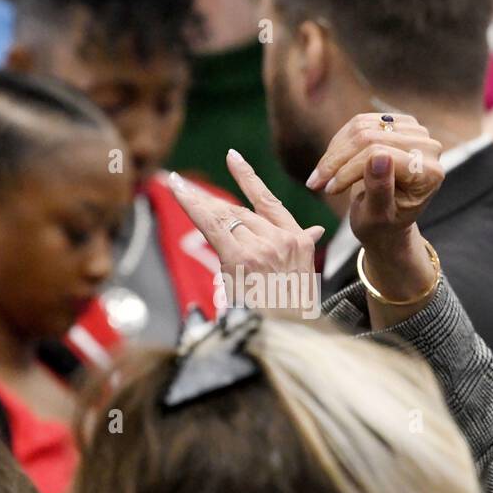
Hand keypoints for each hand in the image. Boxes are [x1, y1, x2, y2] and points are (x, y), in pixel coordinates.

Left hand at [169, 150, 326, 319]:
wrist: (294, 336)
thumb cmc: (296, 313)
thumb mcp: (305, 276)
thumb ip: (305, 246)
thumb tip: (316, 230)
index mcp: (298, 241)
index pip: (269, 201)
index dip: (248, 176)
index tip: (232, 156)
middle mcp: (282, 238)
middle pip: (238, 210)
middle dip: (209, 200)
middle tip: (181, 185)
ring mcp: (263, 247)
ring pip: (223, 216)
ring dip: (197, 202)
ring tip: (176, 185)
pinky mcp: (242, 259)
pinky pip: (212, 224)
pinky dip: (191, 204)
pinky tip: (177, 189)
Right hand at [305, 113, 442, 251]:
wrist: (387, 222)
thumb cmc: (383, 225)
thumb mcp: (378, 216)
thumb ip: (380, 188)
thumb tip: (378, 156)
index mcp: (428, 173)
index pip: (380, 155)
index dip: (349, 170)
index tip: (328, 189)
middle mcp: (428, 147)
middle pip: (371, 138)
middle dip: (338, 161)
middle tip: (315, 182)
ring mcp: (415, 131)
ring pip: (362, 128)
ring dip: (335, 152)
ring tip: (321, 175)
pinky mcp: (398, 123)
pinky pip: (360, 123)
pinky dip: (340, 143)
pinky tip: (331, 162)